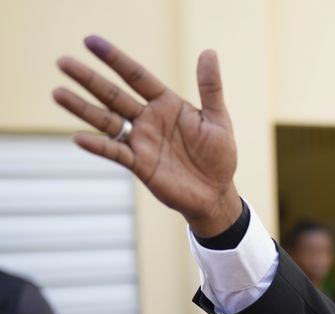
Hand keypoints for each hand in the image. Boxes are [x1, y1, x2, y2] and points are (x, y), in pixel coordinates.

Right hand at [53, 35, 240, 236]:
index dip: (115, 59)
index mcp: (167, 104)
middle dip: (89, 79)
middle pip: (114, 95)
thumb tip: (208, 51)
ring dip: (82, 108)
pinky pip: (115, 152)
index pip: (136, 76)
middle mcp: (149, 119)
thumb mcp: (217, 119)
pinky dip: (99, 146)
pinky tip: (80, 137)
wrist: (216, 193)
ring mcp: (141, 141)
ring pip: (107, 121)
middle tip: (63, 62)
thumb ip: (210, 87)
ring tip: (57, 93)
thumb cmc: (219, 155)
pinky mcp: (139, 164)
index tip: (91, 42)